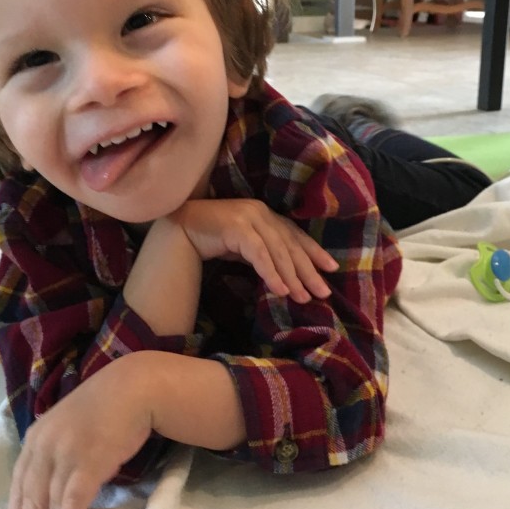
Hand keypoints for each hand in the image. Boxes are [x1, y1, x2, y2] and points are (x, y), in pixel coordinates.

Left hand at [5, 357, 151, 508]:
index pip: (17, 487)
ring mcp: (65, 454)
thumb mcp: (69, 427)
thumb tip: (54, 492)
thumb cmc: (106, 407)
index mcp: (36, 438)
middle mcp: (43, 447)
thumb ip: (57, 455)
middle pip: (29, 500)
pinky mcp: (87, 463)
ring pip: (48, 506)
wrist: (135, 386)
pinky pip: (71, 504)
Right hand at [170, 199, 337, 303]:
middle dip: (308, 270)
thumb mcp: (244, 246)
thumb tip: (289, 277)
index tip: (330, 269)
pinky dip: (270, 272)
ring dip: (291, 276)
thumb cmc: (212, 239)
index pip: (294, 234)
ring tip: (302, 297)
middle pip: (290, 244)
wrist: (179, 230)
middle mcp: (260, 211)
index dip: (313, 252)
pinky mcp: (236, 227)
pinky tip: (279, 289)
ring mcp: (248, 217)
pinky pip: (258, 254)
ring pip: (277, 250)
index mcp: (265, 213)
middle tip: (323, 292)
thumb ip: (264, 253)